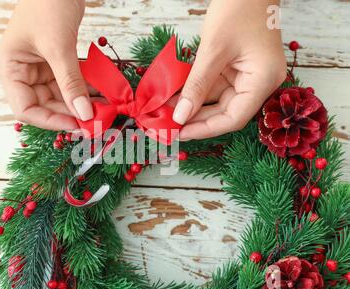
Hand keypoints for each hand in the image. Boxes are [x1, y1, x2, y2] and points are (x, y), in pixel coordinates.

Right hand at [0, 0, 93, 130]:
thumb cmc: (48, 4)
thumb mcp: (59, 47)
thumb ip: (71, 83)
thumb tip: (85, 115)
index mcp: (10, 69)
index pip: (25, 109)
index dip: (50, 121)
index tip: (77, 125)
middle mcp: (21, 73)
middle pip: (45, 105)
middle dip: (70, 113)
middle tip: (97, 121)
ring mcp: (38, 68)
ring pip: (59, 97)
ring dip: (80, 103)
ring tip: (104, 109)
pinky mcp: (55, 63)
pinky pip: (69, 83)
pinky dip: (84, 90)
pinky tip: (101, 95)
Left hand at [173, 0, 286, 139]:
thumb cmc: (238, 9)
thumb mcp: (213, 50)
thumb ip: (197, 86)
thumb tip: (180, 116)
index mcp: (263, 81)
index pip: (233, 119)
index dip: (205, 129)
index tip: (180, 134)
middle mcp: (259, 83)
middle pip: (225, 112)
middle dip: (196, 119)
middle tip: (168, 125)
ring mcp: (249, 76)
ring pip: (218, 101)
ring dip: (193, 106)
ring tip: (167, 111)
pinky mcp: (238, 68)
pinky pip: (215, 87)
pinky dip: (196, 91)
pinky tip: (176, 96)